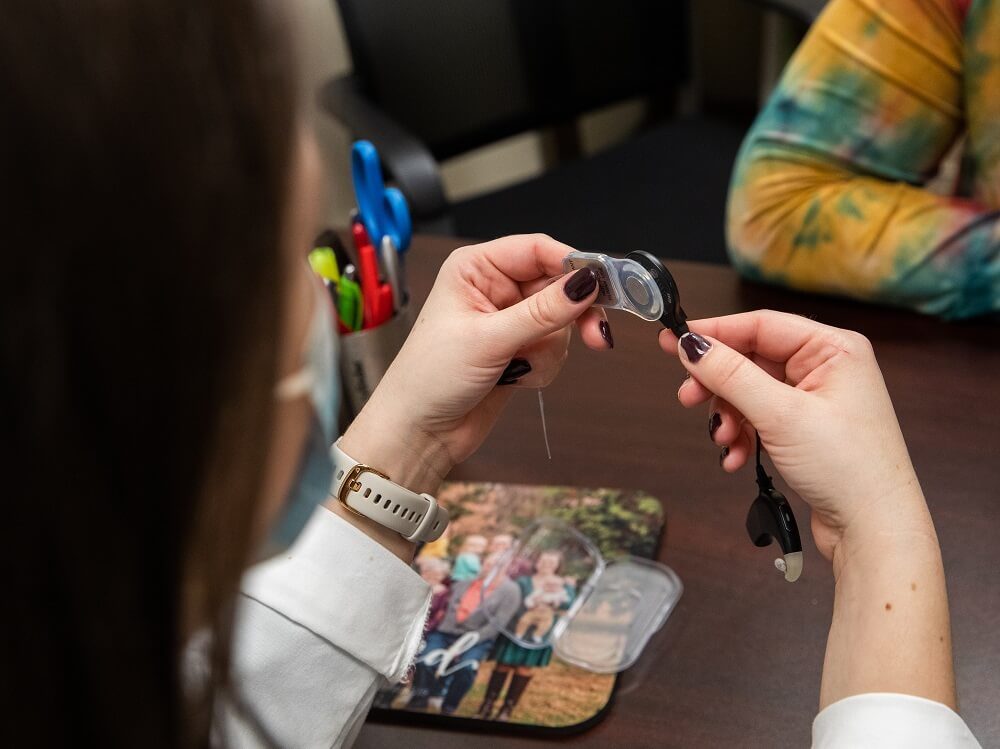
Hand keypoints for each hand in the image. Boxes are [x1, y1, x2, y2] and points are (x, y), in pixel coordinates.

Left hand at [342, 234, 609, 494]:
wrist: (417, 433)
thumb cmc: (429, 378)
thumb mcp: (488, 339)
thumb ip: (542, 311)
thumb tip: (586, 283)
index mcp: (476, 268)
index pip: (537, 249)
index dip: (573, 264)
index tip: (603, 284)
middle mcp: (493, 288)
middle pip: (557, 285)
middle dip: (571, 316)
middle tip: (595, 337)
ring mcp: (507, 321)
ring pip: (560, 321)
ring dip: (549, 350)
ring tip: (520, 368)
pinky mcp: (517, 350)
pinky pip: (554, 349)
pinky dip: (543, 367)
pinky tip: (516, 380)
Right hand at [660, 310, 931, 564]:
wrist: (874, 530)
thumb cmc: (849, 468)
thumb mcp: (781, 415)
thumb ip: (731, 375)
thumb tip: (691, 344)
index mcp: (833, 349)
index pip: (760, 325)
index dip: (714, 333)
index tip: (673, 340)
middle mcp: (827, 368)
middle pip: (751, 360)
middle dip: (718, 384)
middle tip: (688, 398)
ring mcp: (816, 400)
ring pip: (751, 392)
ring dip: (729, 416)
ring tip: (724, 441)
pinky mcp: (806, 430)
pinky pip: (760, 419)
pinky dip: (742, 436)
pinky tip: (736, 458)